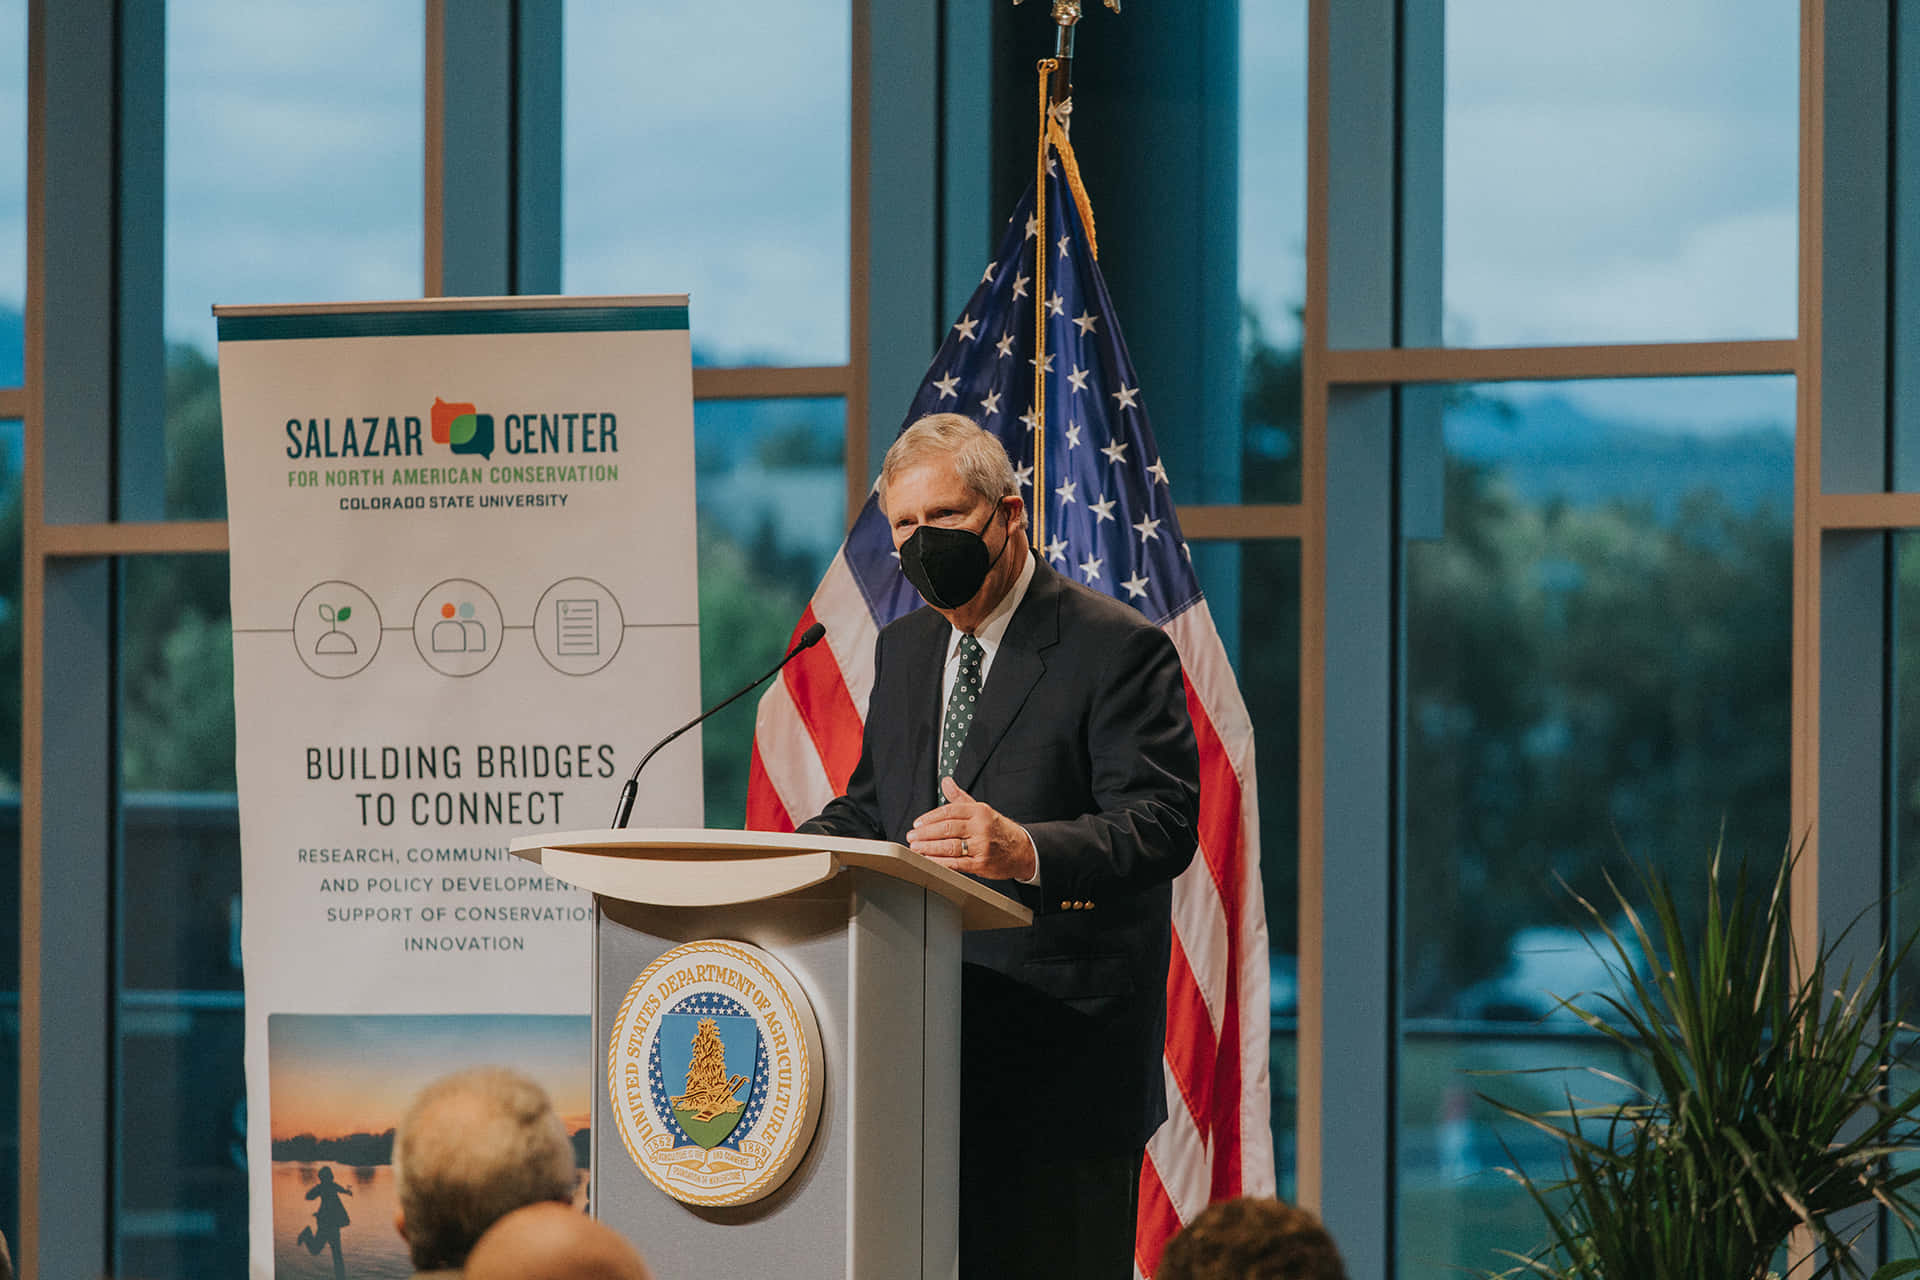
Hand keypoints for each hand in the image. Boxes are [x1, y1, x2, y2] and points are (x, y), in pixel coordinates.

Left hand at [908, 777, 1037, 880]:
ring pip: (950, 846)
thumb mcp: (981, 810)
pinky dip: (941, 863)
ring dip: (929, 848)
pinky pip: (957, 863)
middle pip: (947, 828)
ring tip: (916, 848)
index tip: (917, 824)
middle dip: (926, 834)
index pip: (949, 811)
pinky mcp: (981, 863)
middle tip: (911, 837)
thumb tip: (946, 782)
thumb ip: (960, 798)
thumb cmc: (997, 829)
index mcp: (979, 811)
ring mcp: (982, 846)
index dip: (930, 818)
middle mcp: (981, 827)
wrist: (1022, 850)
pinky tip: (930, 861)